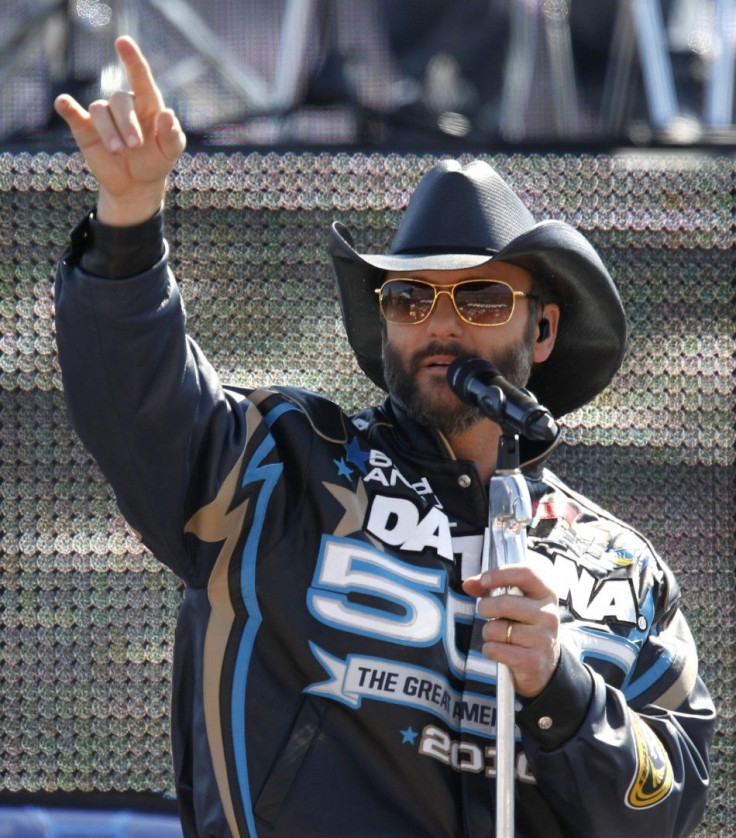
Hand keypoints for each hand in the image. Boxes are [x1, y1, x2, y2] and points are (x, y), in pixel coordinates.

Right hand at [53, 35, 185, 225]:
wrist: (136, 184)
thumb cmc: (156, 161)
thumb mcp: (171, 151)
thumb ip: (172, 134)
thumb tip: (168, 115)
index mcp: (147, 103)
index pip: (140, 77)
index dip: (132, 59)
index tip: (123, 42)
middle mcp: (123, 104)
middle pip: (119, 100)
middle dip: (127, 123)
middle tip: (135, 146)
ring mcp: (103, 116)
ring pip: (99, 110)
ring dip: (108, 130)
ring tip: (119, 151)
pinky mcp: (84, 128)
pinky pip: (73, 112)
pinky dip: (67, 107)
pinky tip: (64, 104)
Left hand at [462, 561, 560, 698]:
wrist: (544, 664)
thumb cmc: (524, 625)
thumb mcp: (514, 602)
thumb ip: (489, 589)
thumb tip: (468, 584)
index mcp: (546, 593)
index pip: (527, 573)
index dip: (501, 573)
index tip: (484, 580)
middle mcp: (549, 614)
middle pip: (505, 603)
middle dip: (485, 607)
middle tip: (486, 612)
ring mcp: (544, 638)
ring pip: (497, 629)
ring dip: (488, 632)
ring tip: (498, 635)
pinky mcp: (534, 660)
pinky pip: (495, 649)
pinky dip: (490, 650)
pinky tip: (500, 650)